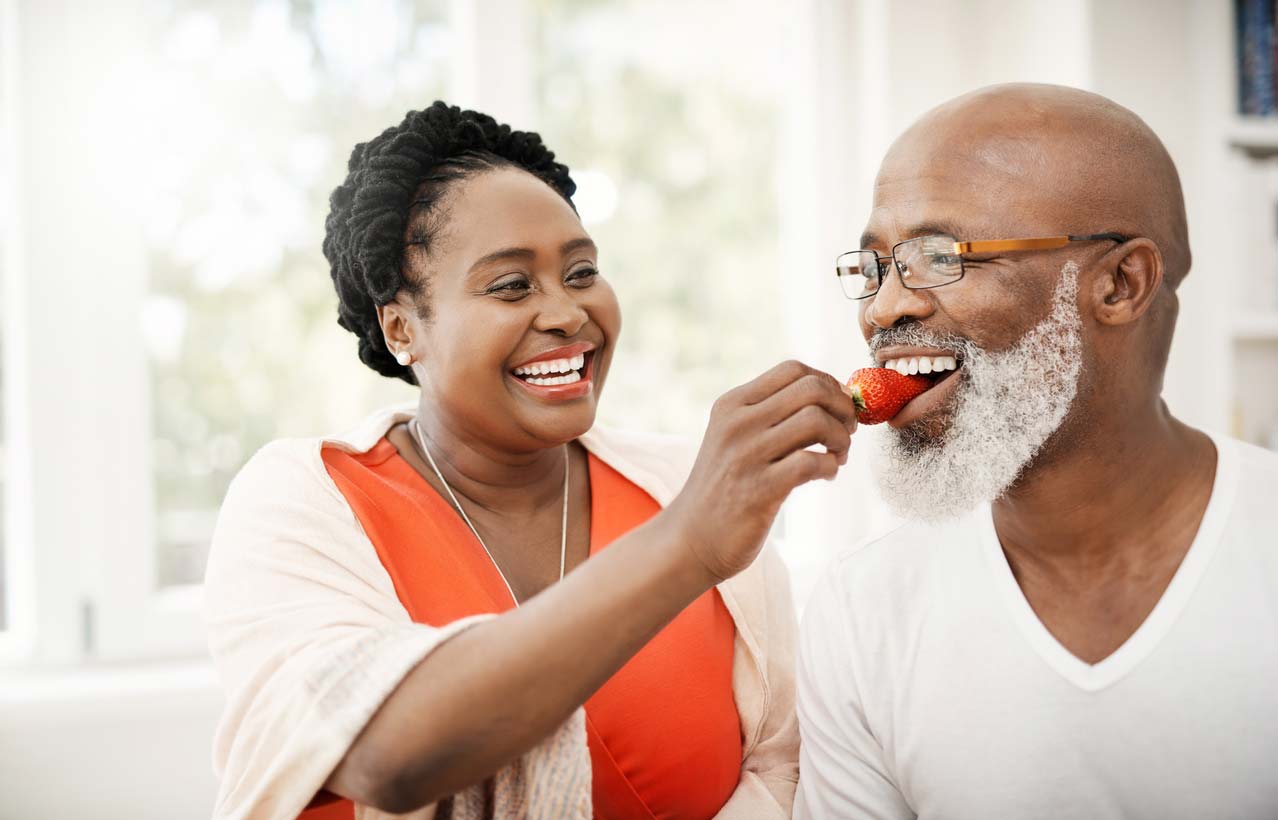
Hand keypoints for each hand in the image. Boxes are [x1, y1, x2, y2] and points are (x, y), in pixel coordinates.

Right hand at [664, 360, 857, 582]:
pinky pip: (812, 461)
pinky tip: (824, 476)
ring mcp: (746, 456)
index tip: (838, 406)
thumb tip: (835, 394)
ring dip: (841, 438)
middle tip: (847, 430)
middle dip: (842, 408)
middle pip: (811, 389)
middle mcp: (737, 423)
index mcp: (732, 404)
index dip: (828, 382)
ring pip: (816, 421)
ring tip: (836, 456)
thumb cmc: (725, 487)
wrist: (691, 538)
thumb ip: (772, 415)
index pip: (792, 369)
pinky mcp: (759, 490)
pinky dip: (830, 467)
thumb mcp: (735, 438)